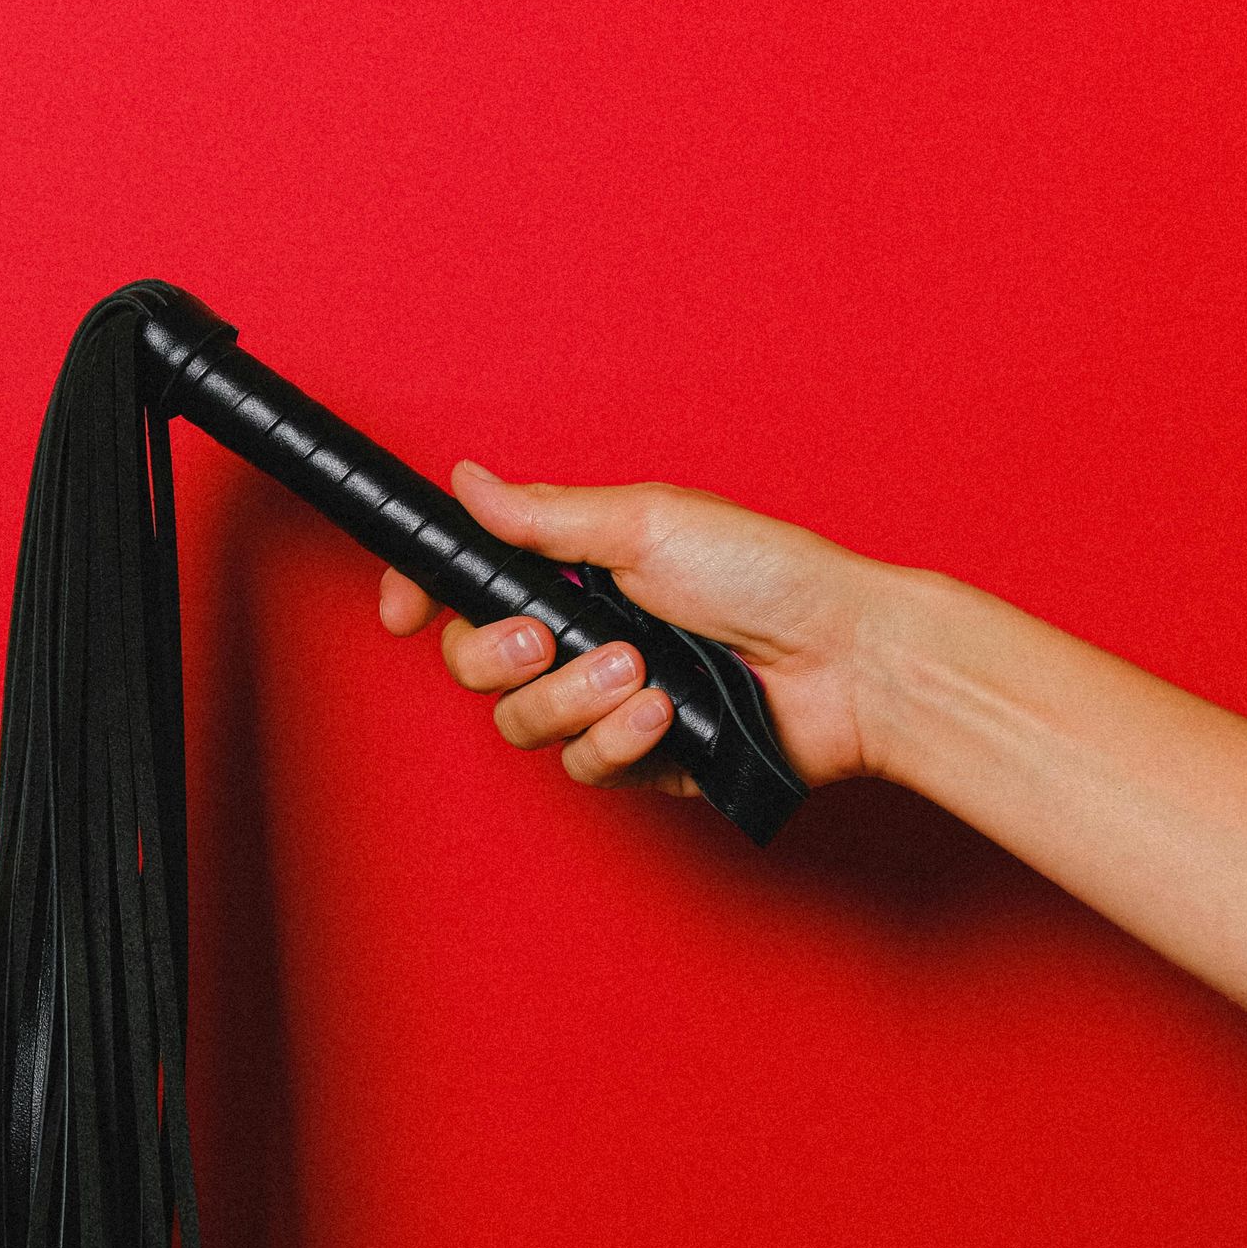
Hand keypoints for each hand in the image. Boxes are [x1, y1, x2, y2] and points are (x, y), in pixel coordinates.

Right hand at [376, 461, 897, 792]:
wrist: (845, 663)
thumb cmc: (766, 576)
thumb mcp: (647, 523)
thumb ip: (544, 516)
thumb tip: (466, 481)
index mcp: (576, 568)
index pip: (469, 582)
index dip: (421, 593)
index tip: (401, 609)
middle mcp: (582, 634)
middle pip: (475, 662)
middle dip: (501, 656)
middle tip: (550, 640)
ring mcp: (606, 701)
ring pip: (522, 723)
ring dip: (575, 698)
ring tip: (642, 674)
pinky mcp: (636, 759)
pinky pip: (581, 766)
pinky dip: (620, 740)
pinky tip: (668, 715)